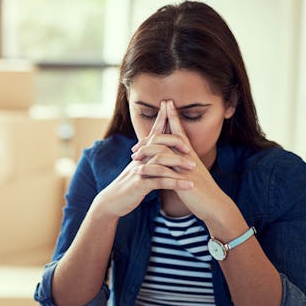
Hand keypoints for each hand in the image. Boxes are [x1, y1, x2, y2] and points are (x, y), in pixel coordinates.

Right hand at [92, 103, 193, 218]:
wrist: (112, 201)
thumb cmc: (128, 186)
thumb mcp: (138, 169)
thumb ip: (148, 158)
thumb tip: (160, 149)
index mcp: (141, 154)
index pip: (153, 133)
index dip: (161, 118)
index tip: (169, 104)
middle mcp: (140, 159)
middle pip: (158, 143)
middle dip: (175, 142)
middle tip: (190, 149)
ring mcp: (139, 171)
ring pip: (161, 161)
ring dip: (178, 163)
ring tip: (193, 168)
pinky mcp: (140, 185)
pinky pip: (160, 181)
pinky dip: (175, 183)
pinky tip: (188, 186)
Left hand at [131, 101, 231, 222]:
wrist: (214, 204)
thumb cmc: (201, 189)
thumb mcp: (190, 173)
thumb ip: (181, 162)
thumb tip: (171, 157)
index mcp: (189, 154)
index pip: (180, 131)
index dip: (173, 117)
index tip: (167, 103)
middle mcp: (188, 157)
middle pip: (169, 138)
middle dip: (152, 135)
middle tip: (135, 144)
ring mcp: (186, 168)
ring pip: (164, 152)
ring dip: (147, 151)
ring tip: (134, 155)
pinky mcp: (183, 181)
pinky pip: (164, 171)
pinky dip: (150, 169)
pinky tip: (139, 170)